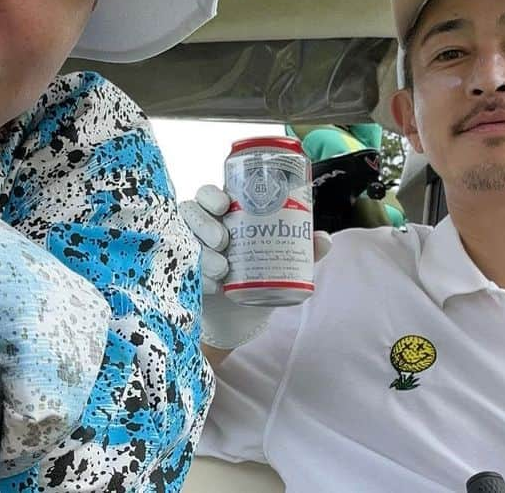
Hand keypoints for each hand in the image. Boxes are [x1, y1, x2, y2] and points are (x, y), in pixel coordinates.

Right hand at [180, 185, 331, 351]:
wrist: (242, 311)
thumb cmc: (260, 272)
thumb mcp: (283, 258)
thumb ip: (302, 248)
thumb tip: (322, 238)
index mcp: (224, 214)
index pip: (209, 193)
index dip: (212, 194)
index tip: (225, 205)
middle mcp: (201, 226)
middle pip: (191, 210)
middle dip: (205, 224)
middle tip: (223, 241)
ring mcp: (189, 247)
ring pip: (184, 238)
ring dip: (202, 252)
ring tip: (222, 268)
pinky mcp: (183, 270)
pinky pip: (182, 267)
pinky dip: (198, 276)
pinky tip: (214, 286)